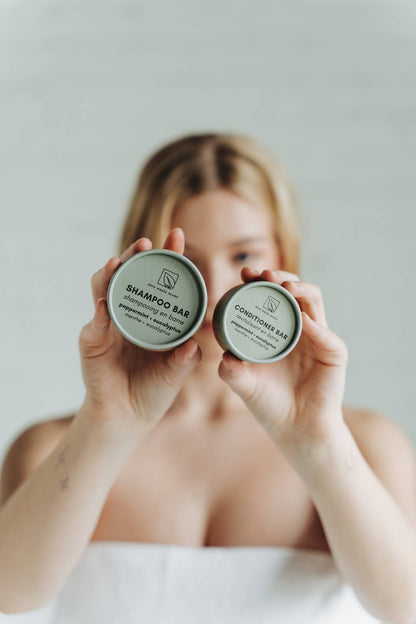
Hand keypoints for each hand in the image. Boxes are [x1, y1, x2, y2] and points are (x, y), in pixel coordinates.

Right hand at [78, 228, 200, 433]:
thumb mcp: (177, 371)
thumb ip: (187, 357)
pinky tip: (105, 304)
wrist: (129, 418)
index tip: (177, 234)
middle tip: (146, 243)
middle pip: (130, 274)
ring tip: (118, 261)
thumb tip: (194, 344)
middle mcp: (129, 313)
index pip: (160, 279)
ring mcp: (107, 324)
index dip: (167, 256)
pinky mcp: (92, 342)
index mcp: (153, 315)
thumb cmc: (154, 390)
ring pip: (105, 289)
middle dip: (136, 255)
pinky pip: (95, 324)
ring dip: (111, 274)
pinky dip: (100, 313)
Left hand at [218, 268, 347, 446]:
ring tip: (283, 286)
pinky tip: (301, 319)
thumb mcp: (243, 384)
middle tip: (262, 274)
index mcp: (277, 328)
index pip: (270, 295)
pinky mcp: (334, 353)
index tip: (244, 274)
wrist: (294, 429)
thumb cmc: (269, 403)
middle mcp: (299, 327)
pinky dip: (314, 325)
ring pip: (313, 301)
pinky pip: (326, 334)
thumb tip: (223, 356)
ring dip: (300, 289)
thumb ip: (231, 370)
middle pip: (294, 290)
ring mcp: (318, 337)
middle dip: (278, 276)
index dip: (258, 281)